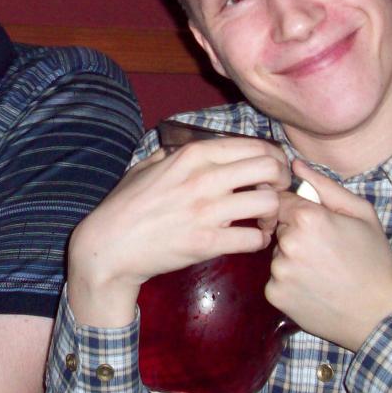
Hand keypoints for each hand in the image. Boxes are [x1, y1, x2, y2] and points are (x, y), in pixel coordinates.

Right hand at [68, 136, 289, 326]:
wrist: (109, 247)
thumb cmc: (125, 205)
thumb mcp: (146, 166)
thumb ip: (172, 154)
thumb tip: (187, 149)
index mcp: (192, 154)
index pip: (255, 146)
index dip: (273, 159)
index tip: (271, 172)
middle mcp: (204, 177)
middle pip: (270, 168)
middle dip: (282, 181)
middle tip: (274, 194)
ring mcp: (207, 210)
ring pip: (269, 203)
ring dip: (274, 213)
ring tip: (263, 221)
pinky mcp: (207, 242)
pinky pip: (254, 238)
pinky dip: (260, 241)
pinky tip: (251, 240)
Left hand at [265, 163, 391, 351]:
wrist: (380, 314)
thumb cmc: (375, 261)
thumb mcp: (361, 214)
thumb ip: (325, 186)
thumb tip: (296, 164)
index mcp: (308, 218)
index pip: (281, 200)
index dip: (298, 210)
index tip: (315, 224)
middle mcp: (288, 243)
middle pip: (279, 228)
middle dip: (296, 234)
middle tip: (326, 251)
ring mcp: (279, 271)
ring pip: (277, 255)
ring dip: (292, 259)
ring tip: (323, 272)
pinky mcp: (275, 295)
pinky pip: (276, 280)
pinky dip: (290, 283)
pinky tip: (315, 288)